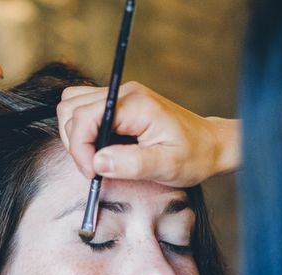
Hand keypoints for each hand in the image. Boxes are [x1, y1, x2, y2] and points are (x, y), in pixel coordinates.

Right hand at [57, 82, 240, 186]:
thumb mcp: (167, 165)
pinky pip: (84, 110)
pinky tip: (100, 150)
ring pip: (72, 105)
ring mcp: (119, 96)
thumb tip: (97, 162)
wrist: (210, 145)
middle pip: (71, 107)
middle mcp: (123, 93)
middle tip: (93, 169)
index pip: (84, 116)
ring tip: (94, 160)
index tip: (92, 173)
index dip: (80, 148)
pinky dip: (82, 131)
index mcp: (134, 104)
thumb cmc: (193, 156)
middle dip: (75, 142)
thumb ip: (131, 164)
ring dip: (75, 135)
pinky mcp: (118, 104)